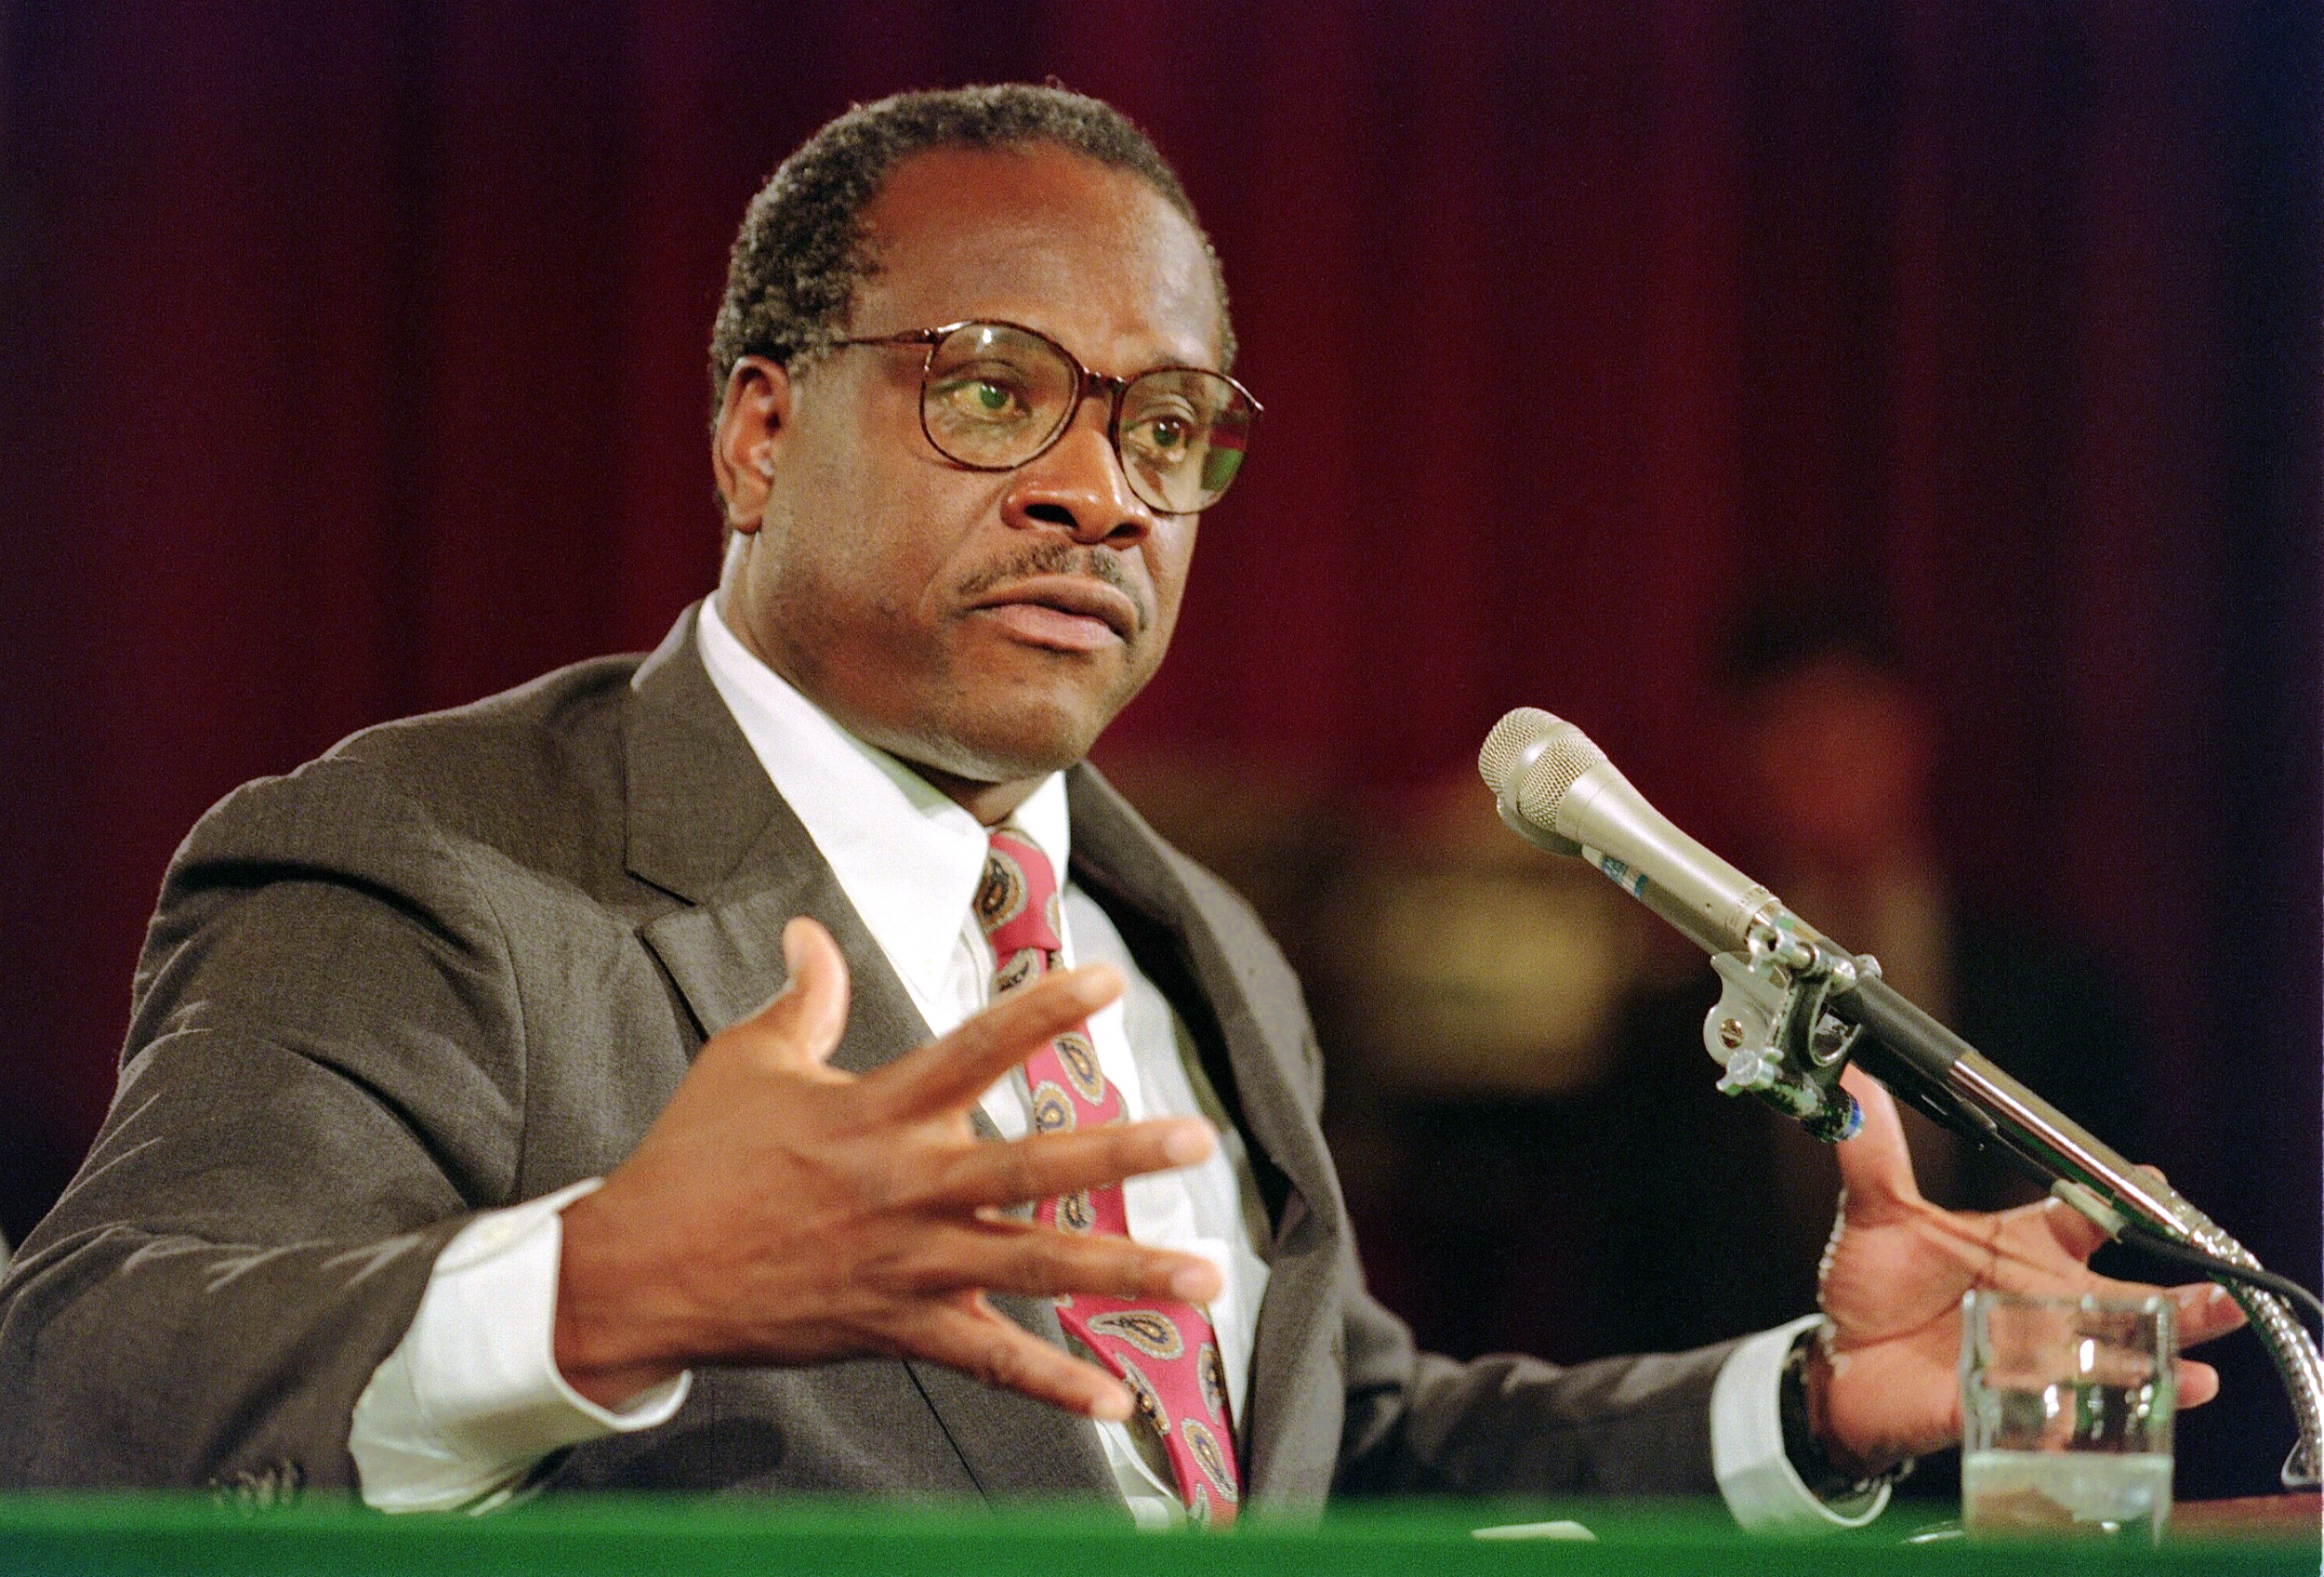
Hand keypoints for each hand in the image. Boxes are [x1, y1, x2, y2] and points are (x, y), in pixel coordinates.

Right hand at [552, 916, 1221, 1419]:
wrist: (641, 1274)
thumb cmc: (693, 1158)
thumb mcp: (746, 1061)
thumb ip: (804, 1000)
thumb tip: (811, 932)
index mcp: (877, 1112)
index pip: (975, 1049)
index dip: (1041, 1010)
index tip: (1108, 978)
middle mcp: (906, 1187)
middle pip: (1030, 1167)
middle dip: (1119, 1154)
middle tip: (1197, 1141)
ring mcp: (908, 1264)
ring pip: (1033, 1268)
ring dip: (1124, 1272)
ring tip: (1204, 1277)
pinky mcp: (899, 1328)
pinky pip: (989, 1362)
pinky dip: (1053, 1385)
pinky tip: (1116, 1400)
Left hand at [1807, 1064, 2246, 1474]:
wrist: (1837, 1363)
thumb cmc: (1871, 1287)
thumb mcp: (1875, 1214)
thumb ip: (1873, 1152)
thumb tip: (1851, 1082)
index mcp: (2022, 1249)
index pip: (2086, 1218)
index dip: (2123, 1198)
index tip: (2155, 1182)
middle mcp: (2041, 1304)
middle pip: (2126, 1300)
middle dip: (2183, 1303)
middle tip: (2230, 1297)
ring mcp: (2032, 1358)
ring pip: (2108, 1363)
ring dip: (2155, 1370)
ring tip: (2200, 1379)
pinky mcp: (2005, 1406)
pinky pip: (2052, 1417)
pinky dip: (2078, 1419)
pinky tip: (2105, 1421)